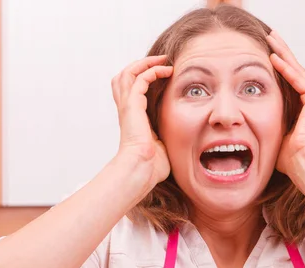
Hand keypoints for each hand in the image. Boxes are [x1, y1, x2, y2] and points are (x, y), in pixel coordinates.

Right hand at [112, 55, 173, 186]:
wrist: (141, 170)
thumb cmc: (151, 166)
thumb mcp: (161, 146)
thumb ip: (166, 137)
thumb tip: (181, 141)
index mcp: (132, 119)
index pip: (131, 91)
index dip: (143, 78)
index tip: (164, 74)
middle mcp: (127, 110)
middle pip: (123, 77)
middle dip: (141, 65)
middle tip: (161, 60)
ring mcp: (127, 107)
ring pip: (128, 73)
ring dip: (146, 63)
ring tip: (163, 60)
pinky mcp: (132, 106)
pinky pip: (139, 79)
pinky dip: (152, 70)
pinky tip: (166, 70)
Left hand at [266, 31, 304, 175]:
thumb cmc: (290, 159)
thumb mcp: (275, 136)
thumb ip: (268, 126)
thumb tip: (248, 129)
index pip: (289, 81)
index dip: (278, 66)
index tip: (266, 54)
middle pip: (294, 70)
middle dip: (281, 53)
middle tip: (270, 37)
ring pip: (297, 70)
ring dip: (283, 54)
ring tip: (272, 38)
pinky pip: (299, 79)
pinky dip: (286, 69)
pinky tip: (274, 57)